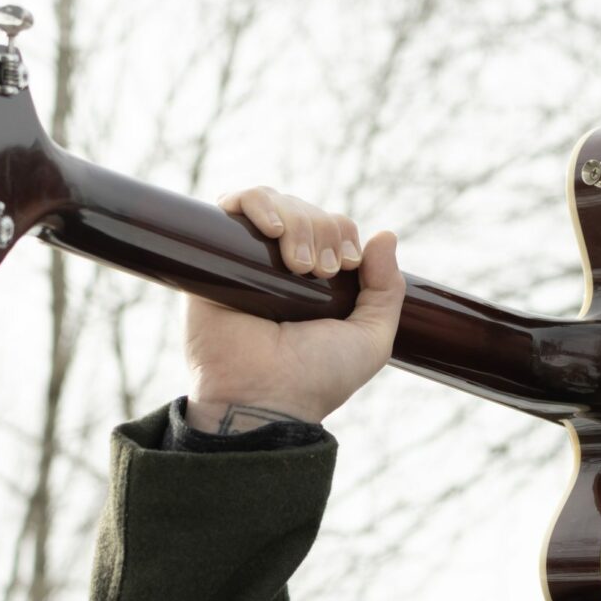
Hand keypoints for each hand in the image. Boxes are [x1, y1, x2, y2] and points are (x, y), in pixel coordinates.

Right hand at [184, 187, 404, 428]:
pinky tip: (271, 229)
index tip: (345, 266)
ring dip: (297, 223)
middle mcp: (280, 265)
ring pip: (276, 203)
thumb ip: (386, 289)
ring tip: (297, 264)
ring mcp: (247, 259)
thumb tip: (384, 234)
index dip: (343, 234)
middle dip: (322, 231)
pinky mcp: (213, 257)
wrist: (265, 397)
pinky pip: (233, 203)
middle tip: (319, 272)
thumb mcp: (371, 337)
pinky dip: (256, 202)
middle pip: (308, 211)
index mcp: (317, 281)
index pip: (334, 225)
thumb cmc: (316, 376)